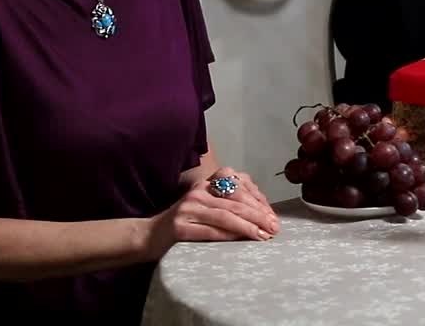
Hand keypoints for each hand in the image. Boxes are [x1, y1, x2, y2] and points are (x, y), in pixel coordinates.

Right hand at [147, 170, 280, 255]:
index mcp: (206, 184)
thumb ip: (228, 205)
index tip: (273, 216)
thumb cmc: (185, 224)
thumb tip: (263, 215)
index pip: (239, 187)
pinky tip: (242, 240)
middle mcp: (198, 192)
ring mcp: (187, 208)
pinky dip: (228, 235)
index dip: (259, 202)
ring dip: (248, 227)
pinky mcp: (179, 227)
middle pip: (235, 202)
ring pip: (225, 216)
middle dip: (259, 216)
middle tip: (274, 228)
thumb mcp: (206, 208)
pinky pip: (210, 231)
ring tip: (264, 236)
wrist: (149, 236)